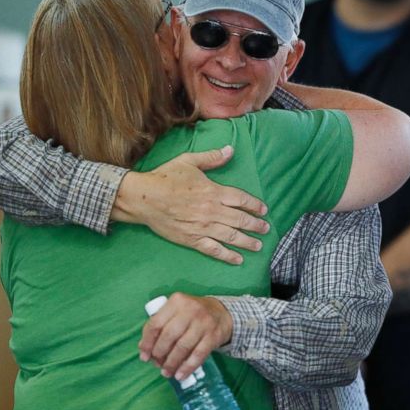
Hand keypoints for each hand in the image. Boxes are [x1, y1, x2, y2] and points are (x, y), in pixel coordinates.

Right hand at [113, 146, 268, 264]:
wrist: (143, 198)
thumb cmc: (165, 177)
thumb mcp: (189, 161)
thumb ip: (212, 157)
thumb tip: (230, 149)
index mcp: (213, 191)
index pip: (241, 199)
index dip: (255, 205)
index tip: (264, 210)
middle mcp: (211, 211)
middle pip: (240, 220)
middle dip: (256, 225)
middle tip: (266, 229)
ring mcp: (202, 227)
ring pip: (231, 236)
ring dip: (247, 242)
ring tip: (258, 245)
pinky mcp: (192, 239)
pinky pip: (214, 250)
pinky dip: (227, 256)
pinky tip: (238, 260)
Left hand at [139, 293, 233, 379]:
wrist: (222, 313)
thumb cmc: (192, 315)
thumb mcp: (176, 311)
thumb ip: (161, 325)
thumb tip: (145, 349)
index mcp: (177, 301)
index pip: (156, 323)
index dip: (147, 342)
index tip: (144, 356)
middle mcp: (190, 309)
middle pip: (168, 336)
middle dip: (159, 354)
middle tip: (157, 364)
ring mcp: (204, 323)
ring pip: (182, 347)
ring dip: (172, 363)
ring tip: (166, 372)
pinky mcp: (214, 336)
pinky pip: (198, 355)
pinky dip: (187, 367)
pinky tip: (180, 375)